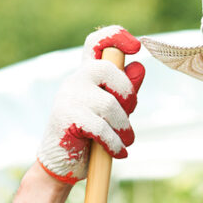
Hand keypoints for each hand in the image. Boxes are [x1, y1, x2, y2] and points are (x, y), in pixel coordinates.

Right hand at [37, 26, 144, 183]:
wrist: (62, 166)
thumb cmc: (89, 138)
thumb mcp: (112, 114)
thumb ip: (125, 92)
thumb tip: (140, 67)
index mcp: (86, 76)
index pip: (96, 43)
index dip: (116, 36)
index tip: (136, 46)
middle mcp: (75, 81)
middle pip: (109, 70)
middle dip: (128, 96)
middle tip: (129, 121)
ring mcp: (68, 97)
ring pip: (109, 104)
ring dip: (124, 128)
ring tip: (126, 142)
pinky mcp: (66, 118)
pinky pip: (101, 127)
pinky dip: (115, 143)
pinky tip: (118, 153)